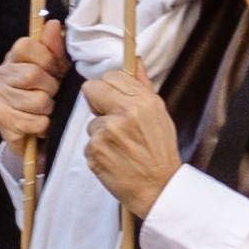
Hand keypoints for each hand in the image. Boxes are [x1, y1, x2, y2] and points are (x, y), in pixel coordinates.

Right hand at [0, 22, 67, 155]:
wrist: (36, 126)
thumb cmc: (48, 91)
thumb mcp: (58, 67)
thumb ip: (56, 47)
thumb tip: (53, 24)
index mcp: (14, 57)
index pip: (27, 46)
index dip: (49, 60)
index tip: (55, 71)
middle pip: (33, 75)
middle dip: (52, 88)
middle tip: (52, 94)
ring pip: (36, 100)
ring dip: (48, 108)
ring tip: (45, 109)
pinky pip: (30, 121)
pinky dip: (41, 124)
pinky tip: (39, 122)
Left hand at [78, 62, 182, 217]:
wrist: (158, 187)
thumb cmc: (160, 152)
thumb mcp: (159, 115)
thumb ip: (142, 87)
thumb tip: (136, 61)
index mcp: (144, 102)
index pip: (111, 76)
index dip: (111, 89)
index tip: (117, 101)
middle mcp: (125, 113)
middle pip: (91, 89)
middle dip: (98, 103)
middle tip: (112, 119)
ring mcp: (107, 133)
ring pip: (91, 121)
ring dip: (101, 133)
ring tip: (121, 147)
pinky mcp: (94, 151)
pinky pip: (88, 143)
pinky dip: (99, 151)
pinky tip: (115, 158)